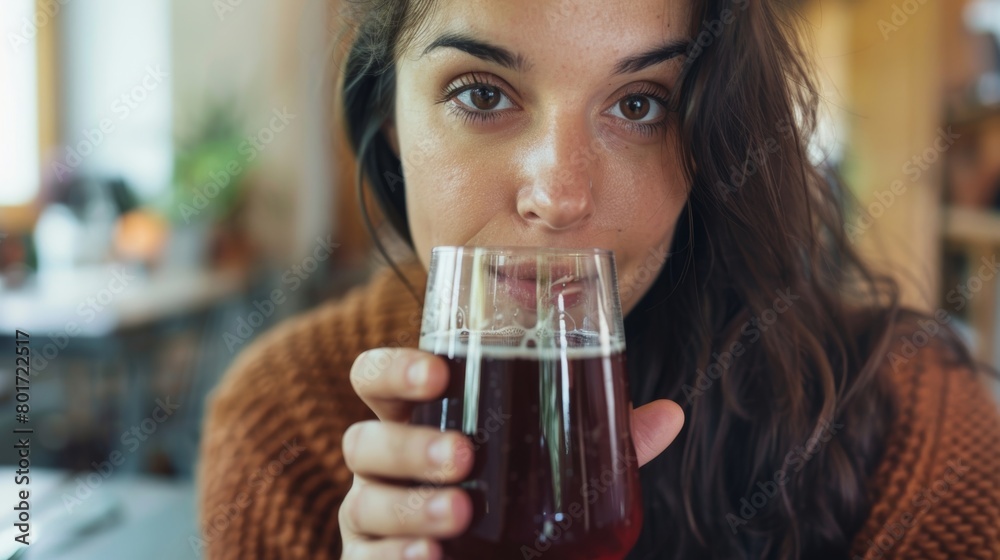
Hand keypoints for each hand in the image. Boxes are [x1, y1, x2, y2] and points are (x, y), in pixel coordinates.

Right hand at [339, 348, 684, 559]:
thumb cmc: (505, 505)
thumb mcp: (551, 471)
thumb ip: (602, 443)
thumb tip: (671, 413)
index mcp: (418, 422)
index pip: (376, 378)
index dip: (394, 368)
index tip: (440, 373)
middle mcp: (383, 467)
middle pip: (362, 439)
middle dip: (408, 443)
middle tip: (466, 455)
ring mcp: (370, 520)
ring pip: (363, 502)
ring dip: (411, 506)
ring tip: (459, 513)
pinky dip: (396, 556)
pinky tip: (431, 557)